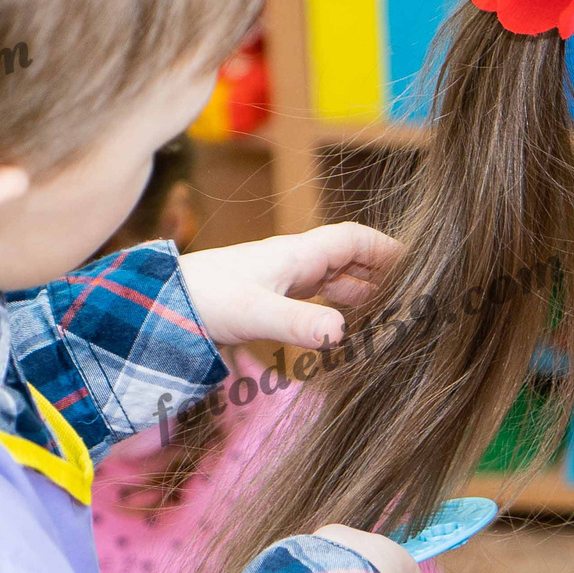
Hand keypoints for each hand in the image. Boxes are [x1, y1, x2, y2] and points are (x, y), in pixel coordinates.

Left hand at [178, 223, 399, 350]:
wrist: (156, 307)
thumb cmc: (203, 300)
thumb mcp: (256, 313)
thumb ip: (298, 323)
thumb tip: (341, 333)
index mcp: (296, 255)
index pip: (353, 240)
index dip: (386, 249)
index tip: (417, 263)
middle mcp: (290, 263)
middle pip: (347, 259)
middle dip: (379, 273)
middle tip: (410, 295)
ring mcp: (277, 281)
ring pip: (329, 279)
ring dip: (357, 292)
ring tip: (385, 314)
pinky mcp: (264, 301)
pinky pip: (310, 297)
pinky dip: (331, 308)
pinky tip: (337, 326)